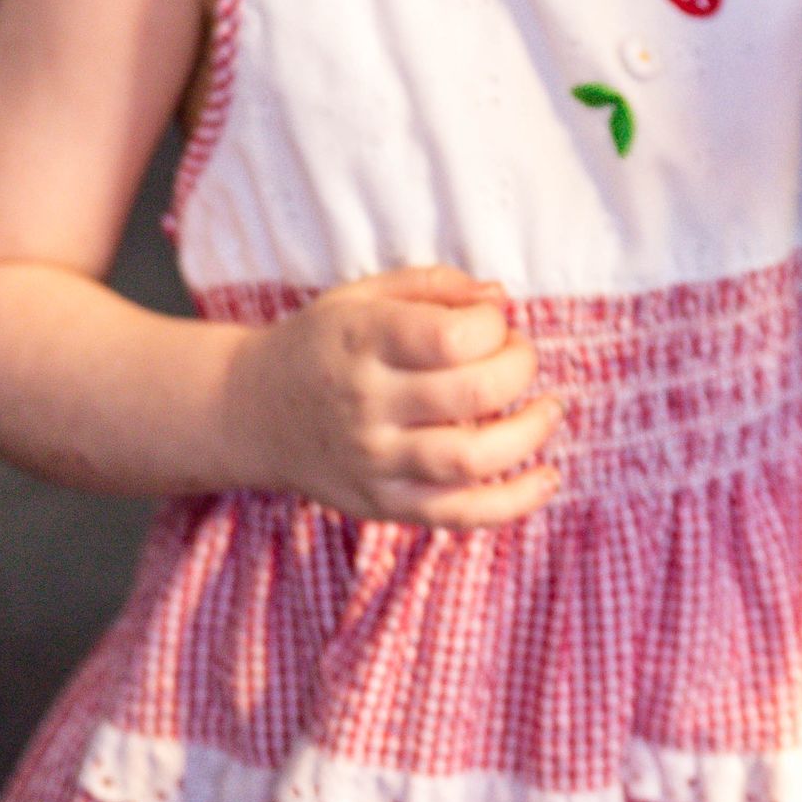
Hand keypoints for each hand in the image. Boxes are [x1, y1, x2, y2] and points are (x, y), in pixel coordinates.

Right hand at [224, 266, 563, 528]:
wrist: (252, 412)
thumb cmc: (322, 344)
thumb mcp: (361, 296)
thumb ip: (431, 287)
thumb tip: (500, 298)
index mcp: (362, 341)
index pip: (454, 336)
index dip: (494, 326)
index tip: (492, 323)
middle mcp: (367, 404)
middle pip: (474, 393)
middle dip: (520, 369)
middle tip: (520, 357)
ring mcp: (375, 461)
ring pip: (473, 459)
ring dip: (530, 432)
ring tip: (548, 409)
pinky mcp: (384, 504)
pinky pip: (461, 514)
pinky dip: (515, 502)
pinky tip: (548, 477)